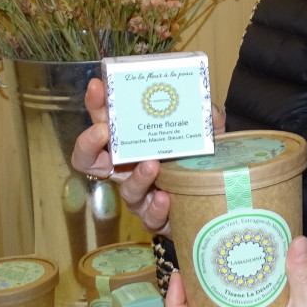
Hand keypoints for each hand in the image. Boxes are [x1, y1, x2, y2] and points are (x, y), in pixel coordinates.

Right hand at [70, 77, 226, 237]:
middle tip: (103, 131)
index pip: (106, 121)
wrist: (218, 198)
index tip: (98, 87)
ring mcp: (140, 195)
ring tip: (152, 165)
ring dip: (137, 177)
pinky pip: (148, 217)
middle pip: (90, 159)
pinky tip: (165, 198)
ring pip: (126, 190)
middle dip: (89, 144)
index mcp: (134, 143)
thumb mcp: (208, 134)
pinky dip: (155, 208)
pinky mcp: (155, 218)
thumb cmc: (200, 161)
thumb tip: (208, 108)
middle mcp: (128, 169)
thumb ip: (208, 119)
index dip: (97, 105)